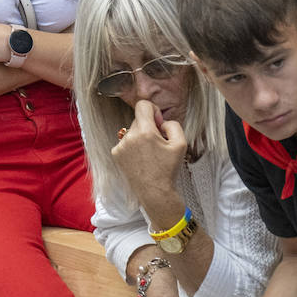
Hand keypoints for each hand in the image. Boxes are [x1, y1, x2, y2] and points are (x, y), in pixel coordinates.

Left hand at [112, 101, 188, 215]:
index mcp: (145, 132)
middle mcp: (129, 137)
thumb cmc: (168, 169)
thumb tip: (160, 122)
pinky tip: (141, 158)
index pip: (142, 105)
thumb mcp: (181, 144)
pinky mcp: (116, 154)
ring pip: (132, 131)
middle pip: (138, 119)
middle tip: (158, 142)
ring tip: (150, 154)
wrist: (154, 192)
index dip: (153, 110)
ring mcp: (120, 146)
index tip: (158, 122)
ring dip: (140, 137)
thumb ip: (173, 125)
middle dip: (149, 126)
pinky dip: (133, 146)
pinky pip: (125, 142)